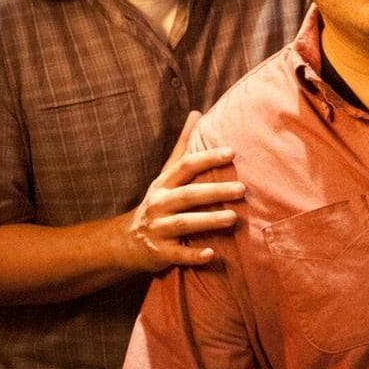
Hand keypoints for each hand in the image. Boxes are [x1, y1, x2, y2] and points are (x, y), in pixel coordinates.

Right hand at [123, 111, 244, 271]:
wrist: (126, 241)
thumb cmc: (156, 204)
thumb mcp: (165, 175)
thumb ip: (183, 147)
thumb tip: (197, 113)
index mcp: (164, 184)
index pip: (185, 167)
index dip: (207, 158)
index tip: (231, 152)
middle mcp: (159, 204)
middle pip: (188, 195)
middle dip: (214, 192)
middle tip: (242, 189)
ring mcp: (158, 229)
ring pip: (184, 223)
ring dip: (208, 221)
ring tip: (233, 218)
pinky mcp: (160, 252)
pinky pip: (178, 254)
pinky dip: (194, 255)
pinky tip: (211, 254)